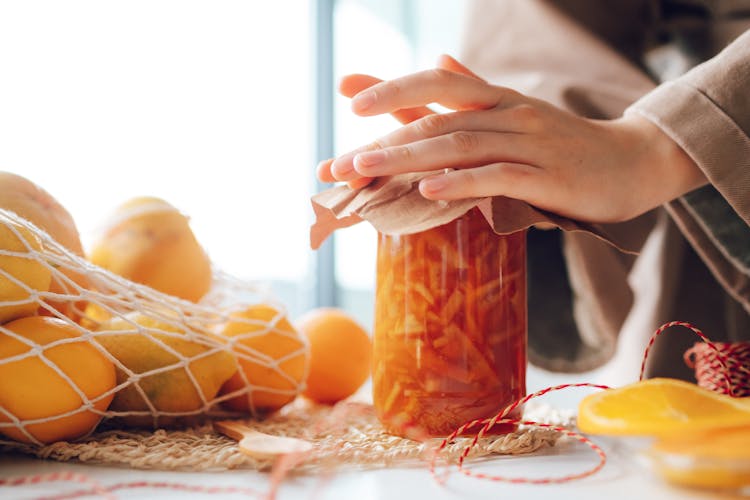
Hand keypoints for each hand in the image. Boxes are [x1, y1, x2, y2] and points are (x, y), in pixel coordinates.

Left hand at [318, 56, 706, 222]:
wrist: (631, 162)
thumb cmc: (564, 145)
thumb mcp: (515, 114)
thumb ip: (471, 93)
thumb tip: (437, 64)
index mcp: (497, 99)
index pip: (436, 86)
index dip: (391, 88)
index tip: (347, 94)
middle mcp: (509, 114)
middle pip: (437, 118)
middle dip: (383, 139)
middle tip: (339, 161)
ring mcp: (529, 144)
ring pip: (460, 146)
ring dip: (408, 158)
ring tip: (365, 171)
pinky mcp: (548, 178)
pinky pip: (499, 177)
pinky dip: (461, 183)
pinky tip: (428, 190)